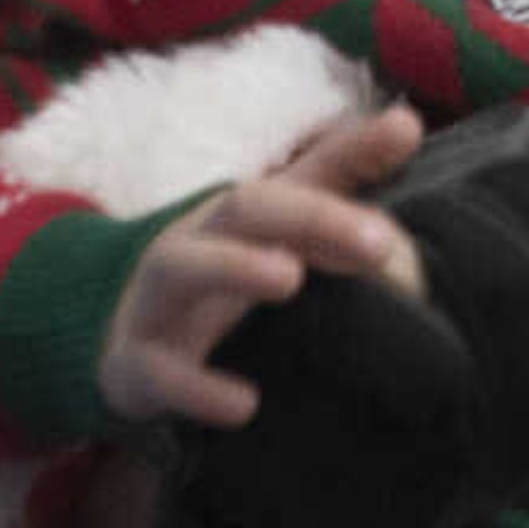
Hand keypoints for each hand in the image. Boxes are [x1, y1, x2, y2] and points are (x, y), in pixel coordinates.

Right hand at [95, 103, 425, 429]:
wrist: (121, 336)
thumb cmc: (225, 267)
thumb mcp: (283, 223)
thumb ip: (345, 175)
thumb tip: (407, 122)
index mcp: (242, 213)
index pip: (300, 180)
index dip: (352, 171)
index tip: (406, 159)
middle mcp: (200, 240)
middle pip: (245, 207)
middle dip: (310, 215)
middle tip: (381, 242)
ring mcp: (160, 298)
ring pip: (184, 267)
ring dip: (234, 266)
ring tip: (290, 277)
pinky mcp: (135, 362)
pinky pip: (157, 369)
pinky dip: (196, 387)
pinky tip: (244, 405)